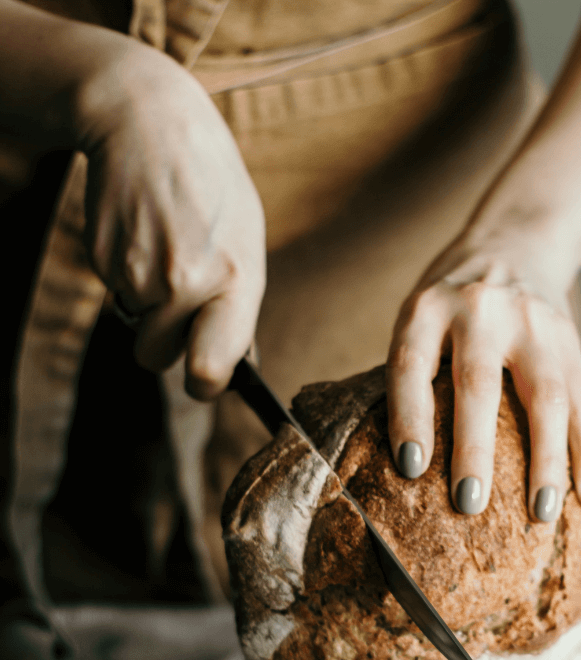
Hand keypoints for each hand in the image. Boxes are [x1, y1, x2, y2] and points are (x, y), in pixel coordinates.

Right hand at [77, 41, 264, 398]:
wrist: (149, 123)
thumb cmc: (211, 185)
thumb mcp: (245, 240)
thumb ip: (239, 302)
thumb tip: (233, 362)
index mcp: (234, 282)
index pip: (210, 371)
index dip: (204, 384)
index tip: (204, 378)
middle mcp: (183, 284)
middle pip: (158, 359)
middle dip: (165, 344)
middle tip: (179, 304)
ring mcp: (137, 273)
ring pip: (135, 326)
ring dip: (146, 304)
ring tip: (166, 248)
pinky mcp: (103, 258)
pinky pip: (115, 293)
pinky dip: (126, 274)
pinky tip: (143, 233)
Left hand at [386, 234, 580, 520]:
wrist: (514, 244)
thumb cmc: (450, 303)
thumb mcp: (419, 316)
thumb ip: (416, 373)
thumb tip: (410, 469)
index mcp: (429, 307)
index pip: (412, 363)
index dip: (409, 416)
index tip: (410, 468)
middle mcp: (482, 310)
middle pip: (479, 384)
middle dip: (475, 449)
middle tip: (469, 503)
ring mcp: (534, 324)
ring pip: (546, 397)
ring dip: (546, 462)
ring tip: (541, 513)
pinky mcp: (570, 342)